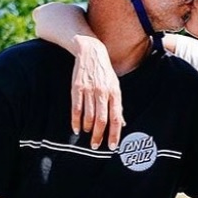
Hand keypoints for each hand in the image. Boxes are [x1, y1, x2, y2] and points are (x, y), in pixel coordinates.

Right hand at [72, 36, 123, 150]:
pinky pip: (76, 108)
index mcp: (115, 94)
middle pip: (102, 120)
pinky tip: (76, 128)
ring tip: (87, 134)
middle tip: (95, 146)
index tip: (111, 146)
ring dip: (87, 129)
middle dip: (98, 136)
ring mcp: (90, 90)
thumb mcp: (115, 87)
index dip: (114, 134)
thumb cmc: (104, 73)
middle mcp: (103, 93)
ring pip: (89, 116)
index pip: (116, 119)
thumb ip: (117, 106)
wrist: (90, 51)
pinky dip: (76, 121)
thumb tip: (122, 124)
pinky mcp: (77, 88)